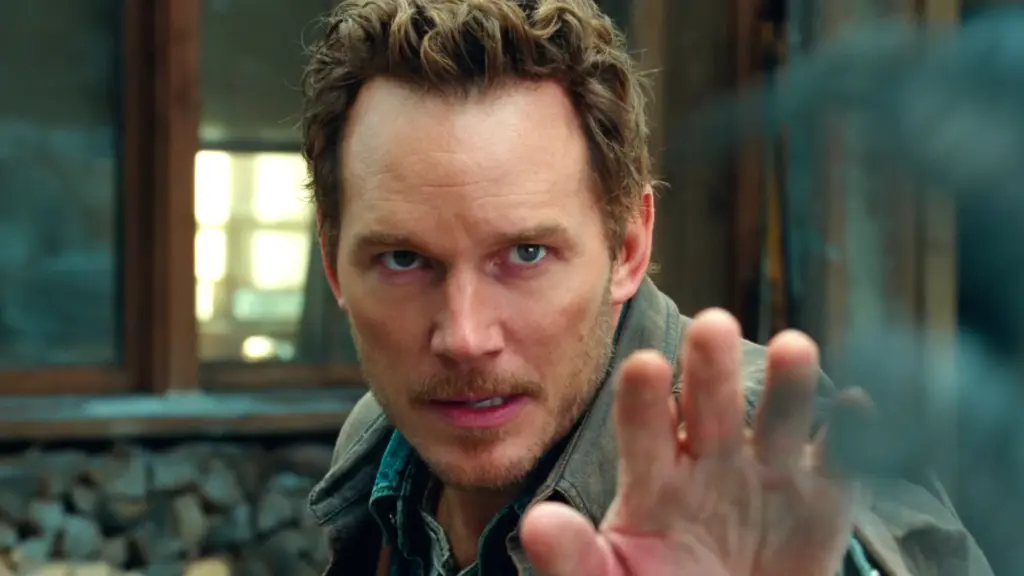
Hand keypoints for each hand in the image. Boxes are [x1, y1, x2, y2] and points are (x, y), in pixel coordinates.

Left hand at [520, 309, 855, 575]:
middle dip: (710, 370)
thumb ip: (574, 556)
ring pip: (775, 423)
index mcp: (652, 479)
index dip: (644, 401)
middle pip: (708, 408)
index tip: (644, 366)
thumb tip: (539, 524)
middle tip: (711, 325)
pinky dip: (851, 440)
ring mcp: (765, 479)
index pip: (642, 429)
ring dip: (787, 387)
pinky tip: (859, 407)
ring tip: (794, 348)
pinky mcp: (818, 505)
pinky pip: (837, 469)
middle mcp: (708, 464)